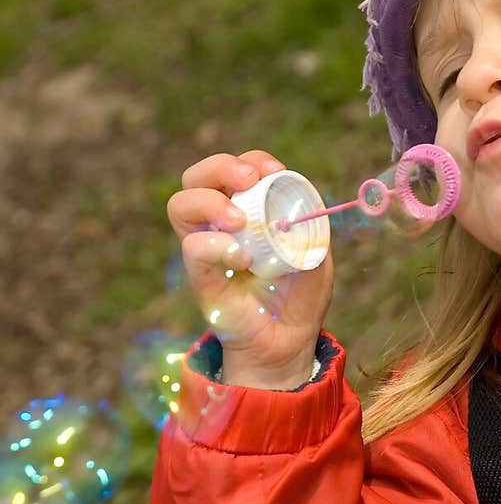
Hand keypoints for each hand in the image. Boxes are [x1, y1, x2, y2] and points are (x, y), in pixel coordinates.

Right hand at [167, 149, 333, 383]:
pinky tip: (243, 258)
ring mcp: (206, 249)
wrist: (290, 343)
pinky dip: (217, 245)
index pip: (234, 170)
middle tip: (248, 180)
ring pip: (181, 204)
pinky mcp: (200, 277)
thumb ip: (310, 227)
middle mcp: (219, 225)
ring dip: (209, 200)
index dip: (251, 161)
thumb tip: (303, 203)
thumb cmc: (300, 297)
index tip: (275, 170)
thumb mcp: (316, 255)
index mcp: (247, 211)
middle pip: (197, 177)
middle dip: (220, 167)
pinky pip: (193, 247)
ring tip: (239, 219)